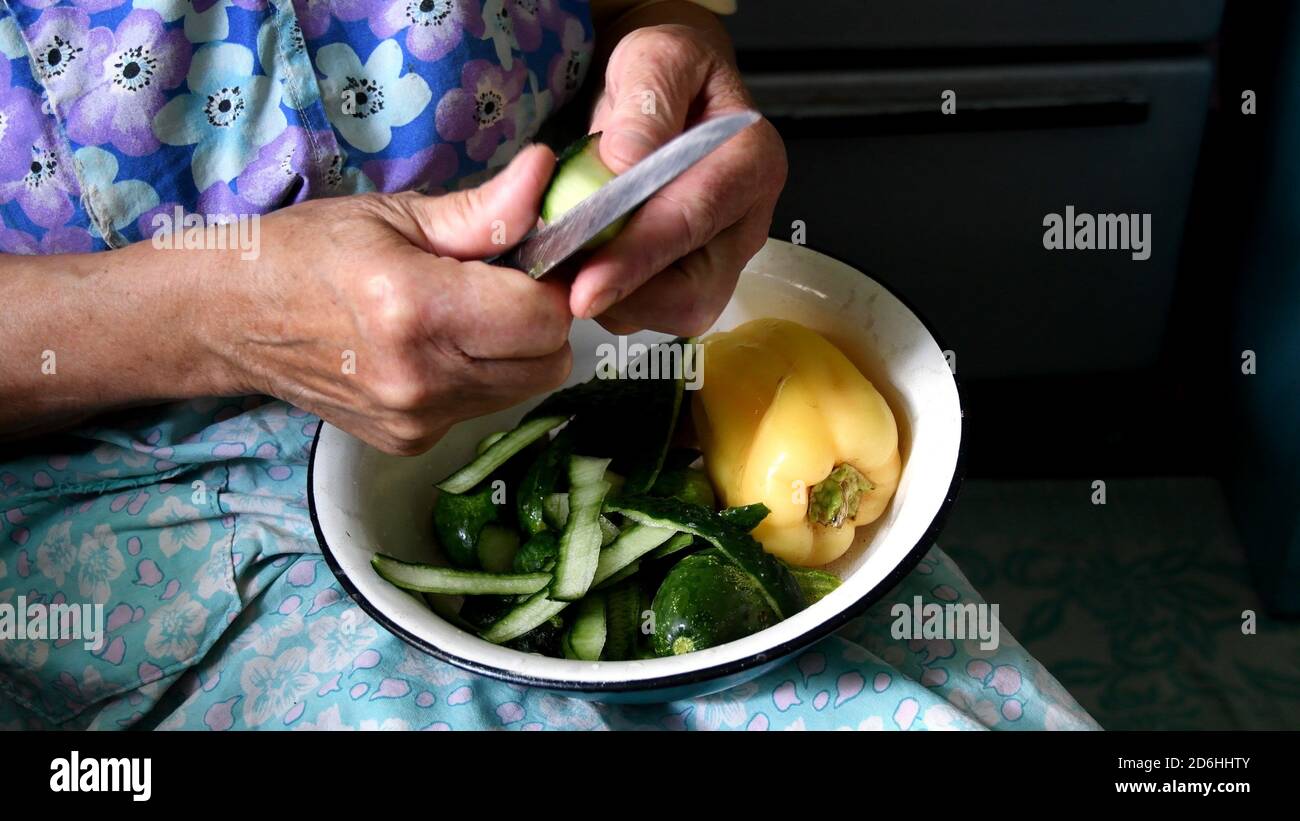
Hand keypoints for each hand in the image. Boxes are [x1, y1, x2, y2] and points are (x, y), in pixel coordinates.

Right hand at [218, 146, 572, 455]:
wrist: (231, 320)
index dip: (549, 285)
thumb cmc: (308, 253)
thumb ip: (483, 210)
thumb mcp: (394, 214)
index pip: (543, 317)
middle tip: (502, 288)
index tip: (530, 263)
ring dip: (514, 353)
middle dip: (540, 322)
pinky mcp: (410, 442)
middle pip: (548, 364)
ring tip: (464, 316)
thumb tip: (547, 175)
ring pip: (523, 390)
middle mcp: (421, 378)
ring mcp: (416, 420)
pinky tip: (436, 349)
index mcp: (417, 309)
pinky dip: (479, 378)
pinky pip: (483, 408)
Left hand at [574, 8, 786, 335]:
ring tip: (572, 259)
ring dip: (617, 299)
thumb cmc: (666, 74)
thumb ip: (646, 101)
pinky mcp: (698, 276)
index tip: (587, 285)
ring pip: (675, 311)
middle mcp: (746, 218)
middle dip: (626, 294)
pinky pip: (656, 310)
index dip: (637, 257)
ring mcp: (724, 254)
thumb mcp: (655, 57)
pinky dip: (616, 298)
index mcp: (748, 159)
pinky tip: (588, 262)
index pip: (692, 220)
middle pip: (695, 290)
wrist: (668, 91)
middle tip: (564, 280)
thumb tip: (626, 162)